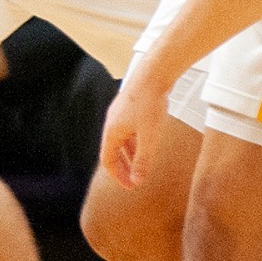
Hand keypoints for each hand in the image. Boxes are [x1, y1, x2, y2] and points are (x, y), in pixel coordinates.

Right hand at [99, 68, 175, 188]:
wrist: (154, 74)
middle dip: (123, 167)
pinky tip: (146, 142)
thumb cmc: (150, 103)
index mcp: (111, 131)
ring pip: (121, 140)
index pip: (107, 160)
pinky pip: (128, 130)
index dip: (117, 176)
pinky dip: (134, 141)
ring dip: (129, 154)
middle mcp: (112, 122)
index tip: (129, 186)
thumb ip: (143, 161)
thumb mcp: (149, 137)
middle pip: (113, 151)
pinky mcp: (130, 106)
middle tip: (134, 179)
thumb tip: (137, 181)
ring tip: (141, 164)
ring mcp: (120, 113)